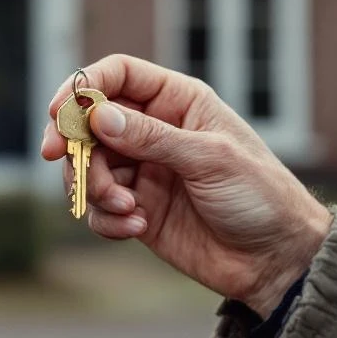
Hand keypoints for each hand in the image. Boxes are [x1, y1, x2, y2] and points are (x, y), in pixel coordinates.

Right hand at [42, 55, 331, 316]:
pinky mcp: (135, 207)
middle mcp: (152, 130)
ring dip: (93, 186)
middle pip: (89, 121)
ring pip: (86, 165)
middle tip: (61, 160)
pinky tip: (136, 228)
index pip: (117, 76)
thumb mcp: (210, 159)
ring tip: (125, 207)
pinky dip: (106, 218)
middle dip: (74, 142)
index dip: (82, 86)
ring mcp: (141, 169)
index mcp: (176, 102)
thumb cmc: (261, 196)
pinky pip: (98, 207)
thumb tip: (98, 115)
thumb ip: (152, 137)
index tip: (58, 111)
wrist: (278, 261)